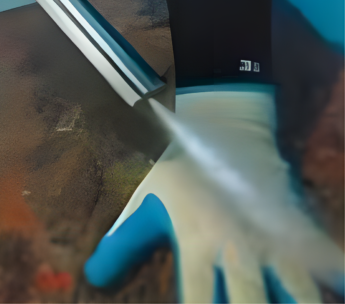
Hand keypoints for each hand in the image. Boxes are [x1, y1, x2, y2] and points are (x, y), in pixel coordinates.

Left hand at [85, 89, 344, 302]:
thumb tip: (92, 279)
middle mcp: (237, 246)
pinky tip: (341, 287)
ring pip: (296, 291)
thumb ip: (122, 243)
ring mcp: (272, 239)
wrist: (226, 126)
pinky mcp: (298, 231)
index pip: (198, 299)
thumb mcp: (146, 201)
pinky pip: (327, 263)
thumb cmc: (181, 171)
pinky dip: (335, 276)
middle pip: (252, 303)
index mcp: (197, 242)